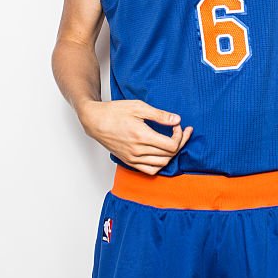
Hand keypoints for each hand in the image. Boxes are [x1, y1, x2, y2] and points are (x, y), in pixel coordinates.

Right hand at [77, 99, 192, 174]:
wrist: (95, 121)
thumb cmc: (115, 112)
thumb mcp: (139, 107)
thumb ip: (160, 115)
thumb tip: (177, 120)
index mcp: (142, 136)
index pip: (172, 145)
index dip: (180, 136)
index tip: (178, 126)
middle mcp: (138, 151)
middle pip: (169, 155)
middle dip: (180, 143)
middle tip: (182, 131)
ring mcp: (133, 158)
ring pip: (161, 164)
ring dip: (171, 154)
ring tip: (173, 142)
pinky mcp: (129, 162)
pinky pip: (150, 170)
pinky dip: (160, 164)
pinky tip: (161, 153)